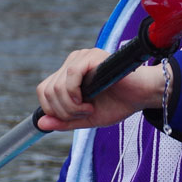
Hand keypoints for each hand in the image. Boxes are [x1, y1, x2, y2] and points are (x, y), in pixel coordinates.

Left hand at [35, 49, 167, 131]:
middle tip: (85, 114)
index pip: (43, 91)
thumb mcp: (86, 119)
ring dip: (71, 107)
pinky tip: (89, 103)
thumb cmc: (118, 104)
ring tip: (89, 109)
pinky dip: (75, 96)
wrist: (142, 96)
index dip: (54, 110)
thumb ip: (64, 121)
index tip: (75, 117)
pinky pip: (70, 76)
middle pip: (47, 91)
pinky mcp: (92, 57)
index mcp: (68, 75)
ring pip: (56, 87)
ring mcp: (81, 57)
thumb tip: (40, 124)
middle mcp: (72, 63)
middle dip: (63, 112)